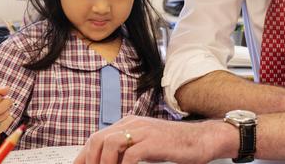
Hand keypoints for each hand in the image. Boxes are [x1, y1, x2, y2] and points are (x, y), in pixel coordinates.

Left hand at [74, 116, 224, 163]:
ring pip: (109, 144)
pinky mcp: (153, 141)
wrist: (201, 139)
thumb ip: (126, 150)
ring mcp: (143, 131)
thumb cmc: (174, 145)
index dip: (83, 157)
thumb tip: (106, 161)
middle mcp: (132, 124)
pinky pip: (130, 155)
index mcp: (128, 123)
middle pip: (98, 140)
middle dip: (90, 161)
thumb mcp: (145, 146)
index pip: (96, 138)